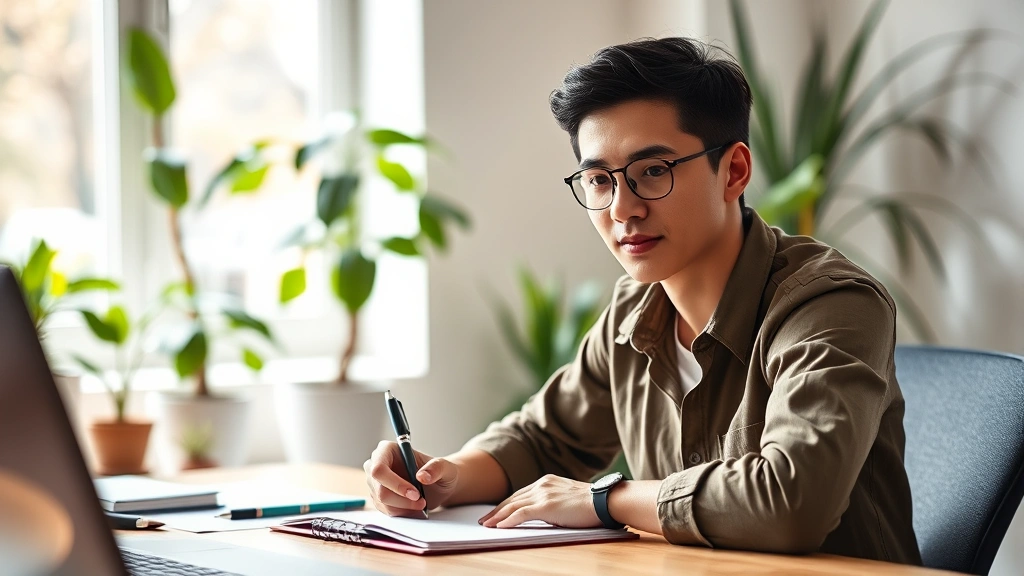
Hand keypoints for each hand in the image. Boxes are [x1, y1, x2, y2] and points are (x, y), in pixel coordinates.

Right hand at [363, 441, 459, 516]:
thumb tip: (422, 476)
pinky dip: (402, 512)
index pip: (379, 469)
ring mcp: (374, 482)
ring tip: (422, 503)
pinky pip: (385, 510)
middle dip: (402, 499)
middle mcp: (376, 464)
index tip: (415, 493)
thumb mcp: (445, 467)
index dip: (395, 484)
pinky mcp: (378, 497)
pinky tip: (414, 507)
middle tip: (422, 501)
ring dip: (404, 507)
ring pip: (382, 502)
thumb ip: (436, 468)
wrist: (439, 486)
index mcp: (387, 450)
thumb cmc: (440, 472)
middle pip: (379, 489)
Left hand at [478, 474, 599, 528]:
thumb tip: (541, 514)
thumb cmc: (591, 503)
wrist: (605, 500)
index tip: (495, 512)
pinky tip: (499, 527)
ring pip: (513, 506)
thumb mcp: (566, 498)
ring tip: (487, 525)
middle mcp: (542, 484)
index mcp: (546, 481)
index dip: (506, 504)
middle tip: (484, 520)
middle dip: (497, 510)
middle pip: (512, 499)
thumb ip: (551, 502)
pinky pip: (521, 514)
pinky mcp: (546, 506)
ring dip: (497, 516)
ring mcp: (543, 494)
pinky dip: (508, 520)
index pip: (520, 494)